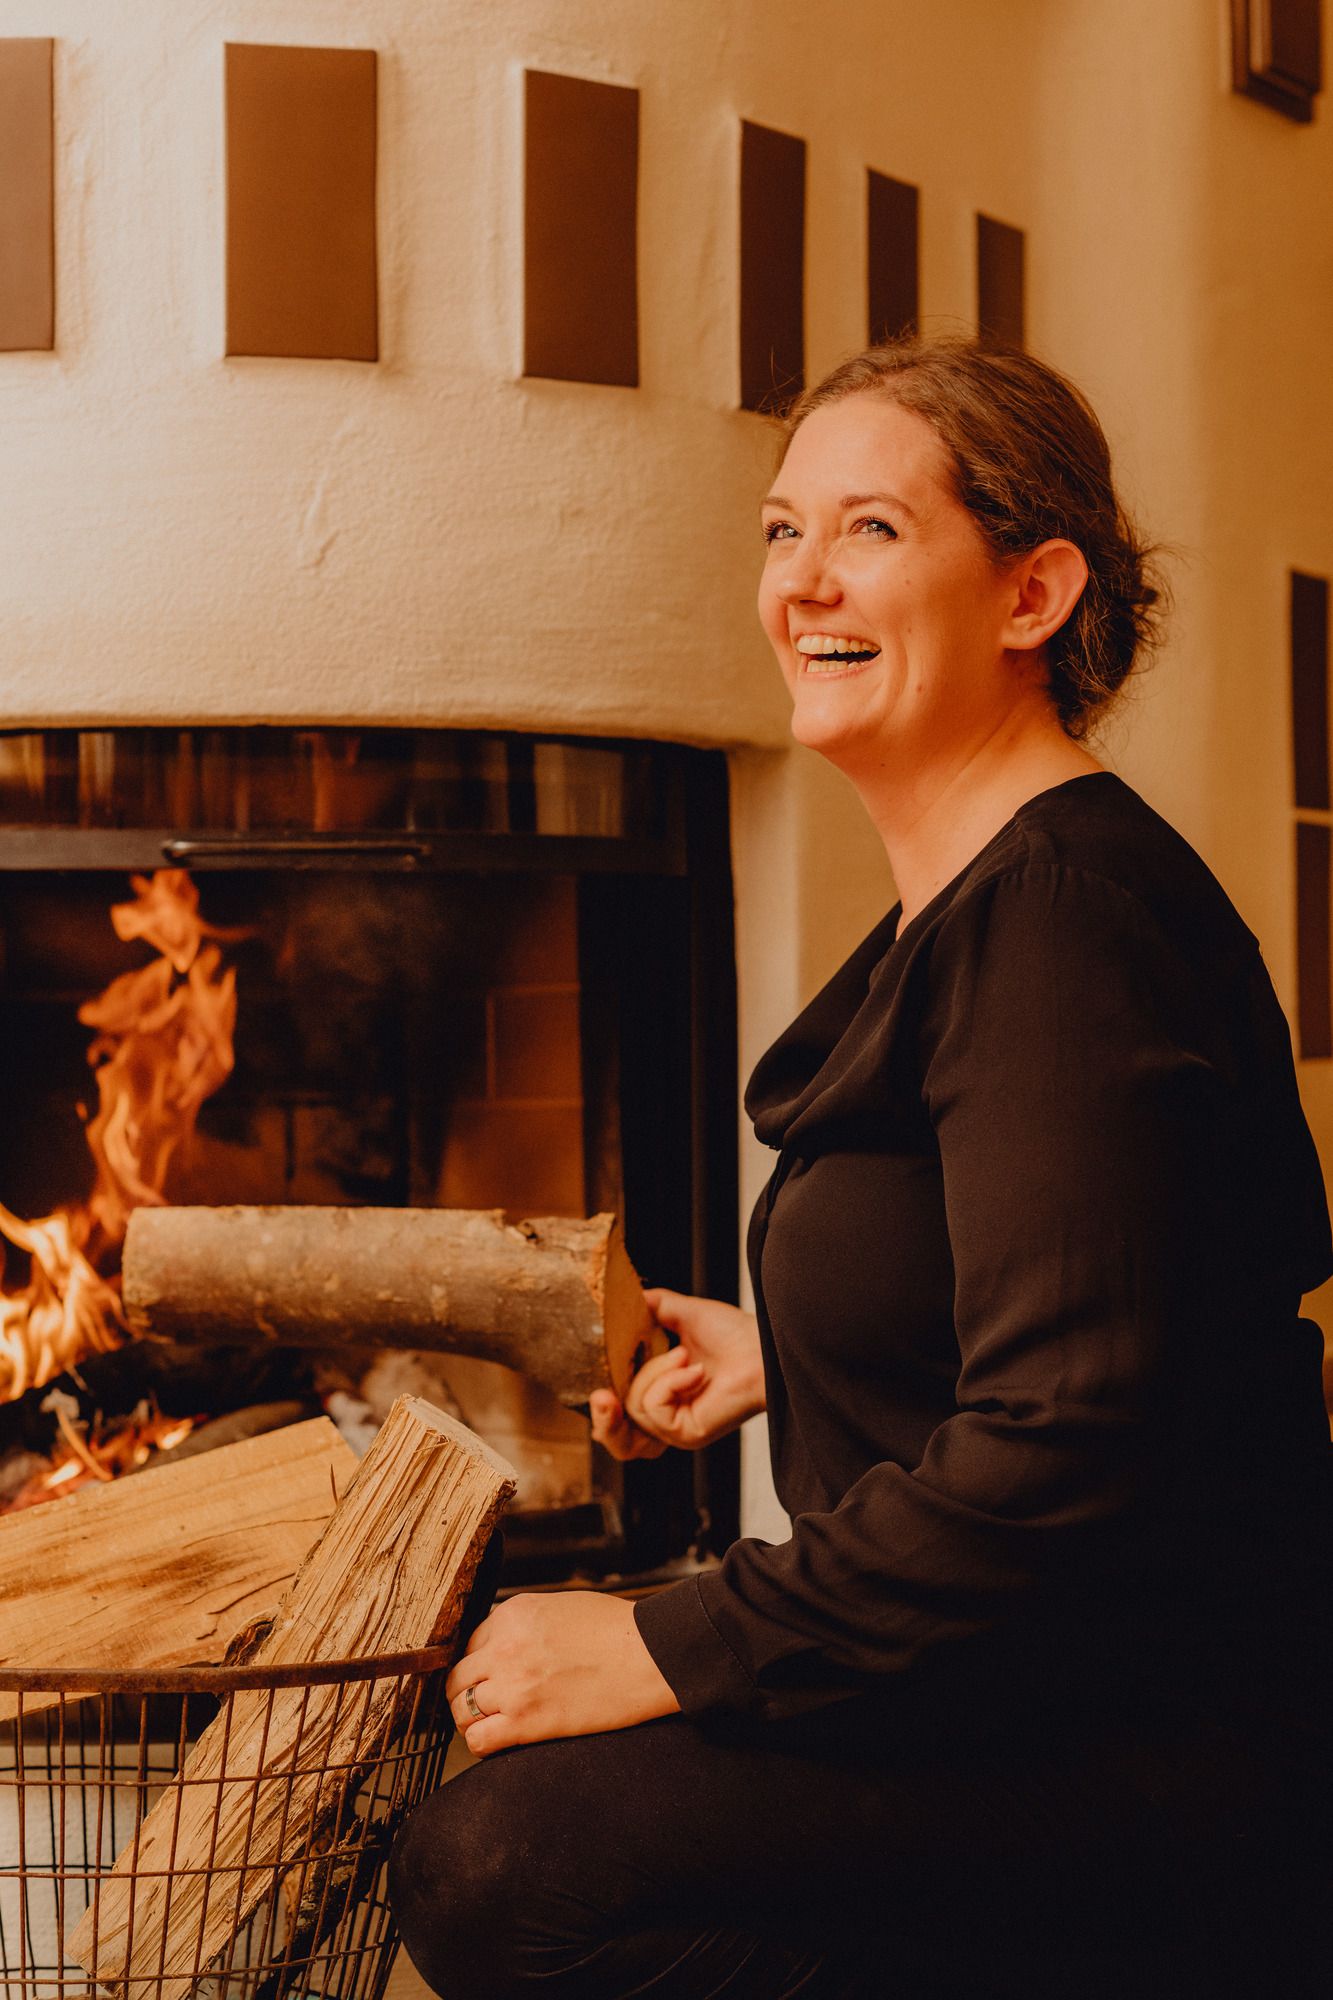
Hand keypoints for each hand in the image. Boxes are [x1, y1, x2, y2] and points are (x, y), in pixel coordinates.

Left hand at [445, 1590, 679, 1756]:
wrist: (649, 1655)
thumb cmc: (616, 1630)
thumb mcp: (559, 1608)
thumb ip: (523, 1625)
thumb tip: (503, 1646)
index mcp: (512, 1614)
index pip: (470, 1644)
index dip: (479, 1664)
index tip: (491, 1677)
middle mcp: (504, 1647)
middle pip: (457, 1677)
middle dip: (468, 1691)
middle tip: (487, 1703)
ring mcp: (512, 1685)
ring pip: (461, 1710)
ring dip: (472, 1718)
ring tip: (495, 1723)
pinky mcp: (526, 1722)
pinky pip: (478, 1740)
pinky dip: (482, 1743)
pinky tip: (500, 1739)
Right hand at [589, 1289, 764, 1459]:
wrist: (764, 1348)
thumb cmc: (735, 1335)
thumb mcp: (683, 1315)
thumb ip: (652, 1308)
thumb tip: (627, 1296)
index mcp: (664, 1397)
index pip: (621, 1418)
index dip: (602, 1410)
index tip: (595, 1388)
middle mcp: (669, 1420)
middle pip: (619, 1440)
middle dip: (603, 1419)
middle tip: (600, 1396)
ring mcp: (677, 1430)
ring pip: (634, 1408)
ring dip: (654, 1373)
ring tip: (684, 1356)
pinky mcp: (687, 1435)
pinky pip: (653, 1408)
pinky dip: (669, 1381)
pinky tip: (694, 1369)